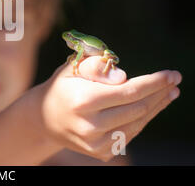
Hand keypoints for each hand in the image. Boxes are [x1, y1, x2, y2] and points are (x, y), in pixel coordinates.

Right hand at [40, 56, 181, 161]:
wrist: (45, 118)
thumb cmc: (63, 87)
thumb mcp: (73, 68)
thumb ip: (97, 67)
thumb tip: (124, 77)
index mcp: (84, 100)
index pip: (129, 91)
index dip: (154, 83)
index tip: (171, 74)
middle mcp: (90, 125)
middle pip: (137, 108)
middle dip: (159, 93)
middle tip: (175, 80)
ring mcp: (96, 143)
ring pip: (138, 122)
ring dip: (156, 107)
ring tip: (169, 93)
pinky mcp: (101, 153)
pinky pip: (130, 134)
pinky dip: (143, 119)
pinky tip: (152, 107)